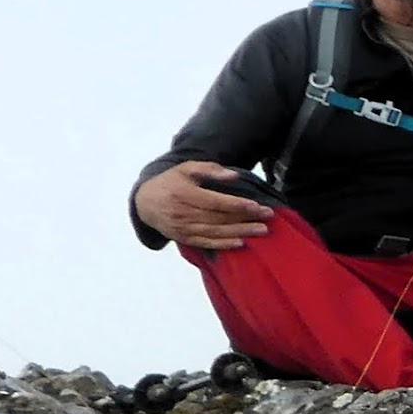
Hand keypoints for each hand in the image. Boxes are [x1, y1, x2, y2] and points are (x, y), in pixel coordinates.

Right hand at [135, 160, 271, 251]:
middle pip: (218, 218)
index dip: (237, 204)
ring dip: (240, 232)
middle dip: (245, 218)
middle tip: (268, 217)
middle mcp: (182, 213)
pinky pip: (206, 243)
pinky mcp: (183, 238)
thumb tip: (233, 175)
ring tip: (261, 231)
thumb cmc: (170, 182)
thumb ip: (209, 169)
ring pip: (215, 232)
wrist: (144, 202)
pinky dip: (223, 244)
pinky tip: (240, 243)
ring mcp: (182, 228)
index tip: (257, 205)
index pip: (215, 202)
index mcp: (184, 194)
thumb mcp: (186, 169)